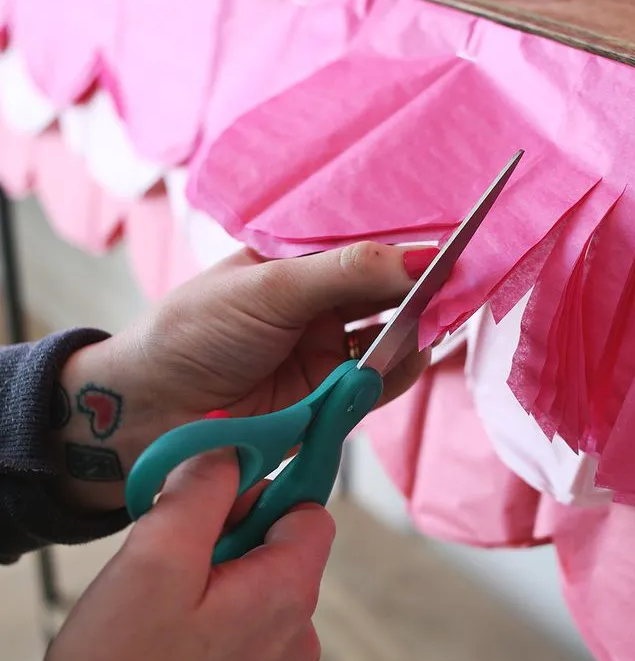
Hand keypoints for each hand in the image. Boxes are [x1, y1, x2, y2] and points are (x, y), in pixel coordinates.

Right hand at [0, 451, 331, 660]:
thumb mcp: (156, 559)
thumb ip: (202, 491)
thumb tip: (232, 450)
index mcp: (288, 597)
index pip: (310, 510)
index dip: (267, 490)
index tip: (221, 491)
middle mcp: (297, 635)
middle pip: (281, 546)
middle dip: (230, 532)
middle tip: (172, 552)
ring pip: (259, 584)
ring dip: (217, 572)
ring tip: (163, 600)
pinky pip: (246, 623)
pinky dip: (214, 610)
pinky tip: (168, 633)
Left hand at [53, 242, 436, 510]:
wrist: (151, 411)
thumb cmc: (195, 331)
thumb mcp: (270, 288)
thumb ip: (345, 273)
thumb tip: (418, 256)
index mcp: (299, 265)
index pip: (369, 251)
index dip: (411, 250)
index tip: (456, 249)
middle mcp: (319, 306)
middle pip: (389, 295)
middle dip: (423, 292)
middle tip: (457, 288)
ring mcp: (327, 353)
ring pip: (391, 340)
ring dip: (415, 333)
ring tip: (435, 323)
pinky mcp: (330, 398)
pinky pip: (378, 384)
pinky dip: (399, 373)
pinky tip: (411, 357)